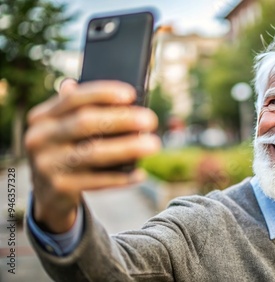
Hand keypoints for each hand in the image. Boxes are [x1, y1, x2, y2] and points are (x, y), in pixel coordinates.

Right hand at [25, 79, 160, 232]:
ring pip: (93, 153)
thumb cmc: (66, 152)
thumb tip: (123, 97)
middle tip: (151, 120)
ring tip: (153, 145)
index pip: (74, 99)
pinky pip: (97, 181)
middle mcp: (39, 138)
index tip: (131, 94)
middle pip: (85, 122)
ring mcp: (47, 165)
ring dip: (128, 148)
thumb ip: (82, 111)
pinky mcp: (59, 188)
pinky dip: (121, 178)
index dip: (103, 93)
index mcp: (42, 117)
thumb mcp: (64, 130)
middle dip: (122, 119)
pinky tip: (140, 173)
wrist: (47, 194)